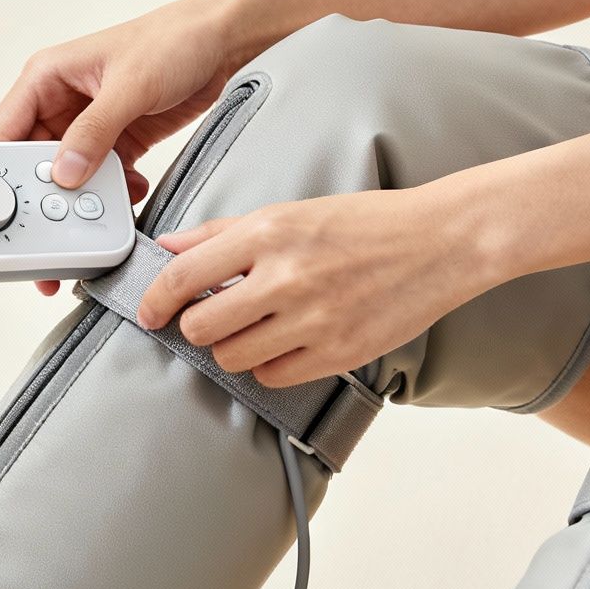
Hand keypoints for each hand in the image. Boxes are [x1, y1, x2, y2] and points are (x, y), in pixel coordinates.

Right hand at [0, 0, 287, 293]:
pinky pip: (102, 177)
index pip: (3, 132)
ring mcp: (89, 124)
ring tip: (94, 218)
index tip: (5, 210)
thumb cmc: (174, 38)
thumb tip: (66, 172)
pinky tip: (129, 194)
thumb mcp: (130, 84)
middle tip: (50, 229)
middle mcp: (61, 102)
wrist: (223, 41)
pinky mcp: (117, 139)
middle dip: (43, 198)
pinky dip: (113, 192)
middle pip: (33, 162)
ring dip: (82, 199)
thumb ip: (95, 131)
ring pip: (69, 175)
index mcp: (46, 78)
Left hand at [135, 185, 498, 388]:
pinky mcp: (338, 352)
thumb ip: (224, 233)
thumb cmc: (366, 223)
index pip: (184, 275)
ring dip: (234, 347)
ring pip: (233, 357)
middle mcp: (286, 276)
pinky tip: (286, 342)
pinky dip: (270, 366)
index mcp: (269, 232)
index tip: (149, 311)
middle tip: (215, 316)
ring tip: (258, 327)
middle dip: (198, 325)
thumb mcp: (290, 211)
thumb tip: (169, 247)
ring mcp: (313, 319)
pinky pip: (273, 377)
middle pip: (201, 326)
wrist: (439, 241)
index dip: (155, 299)